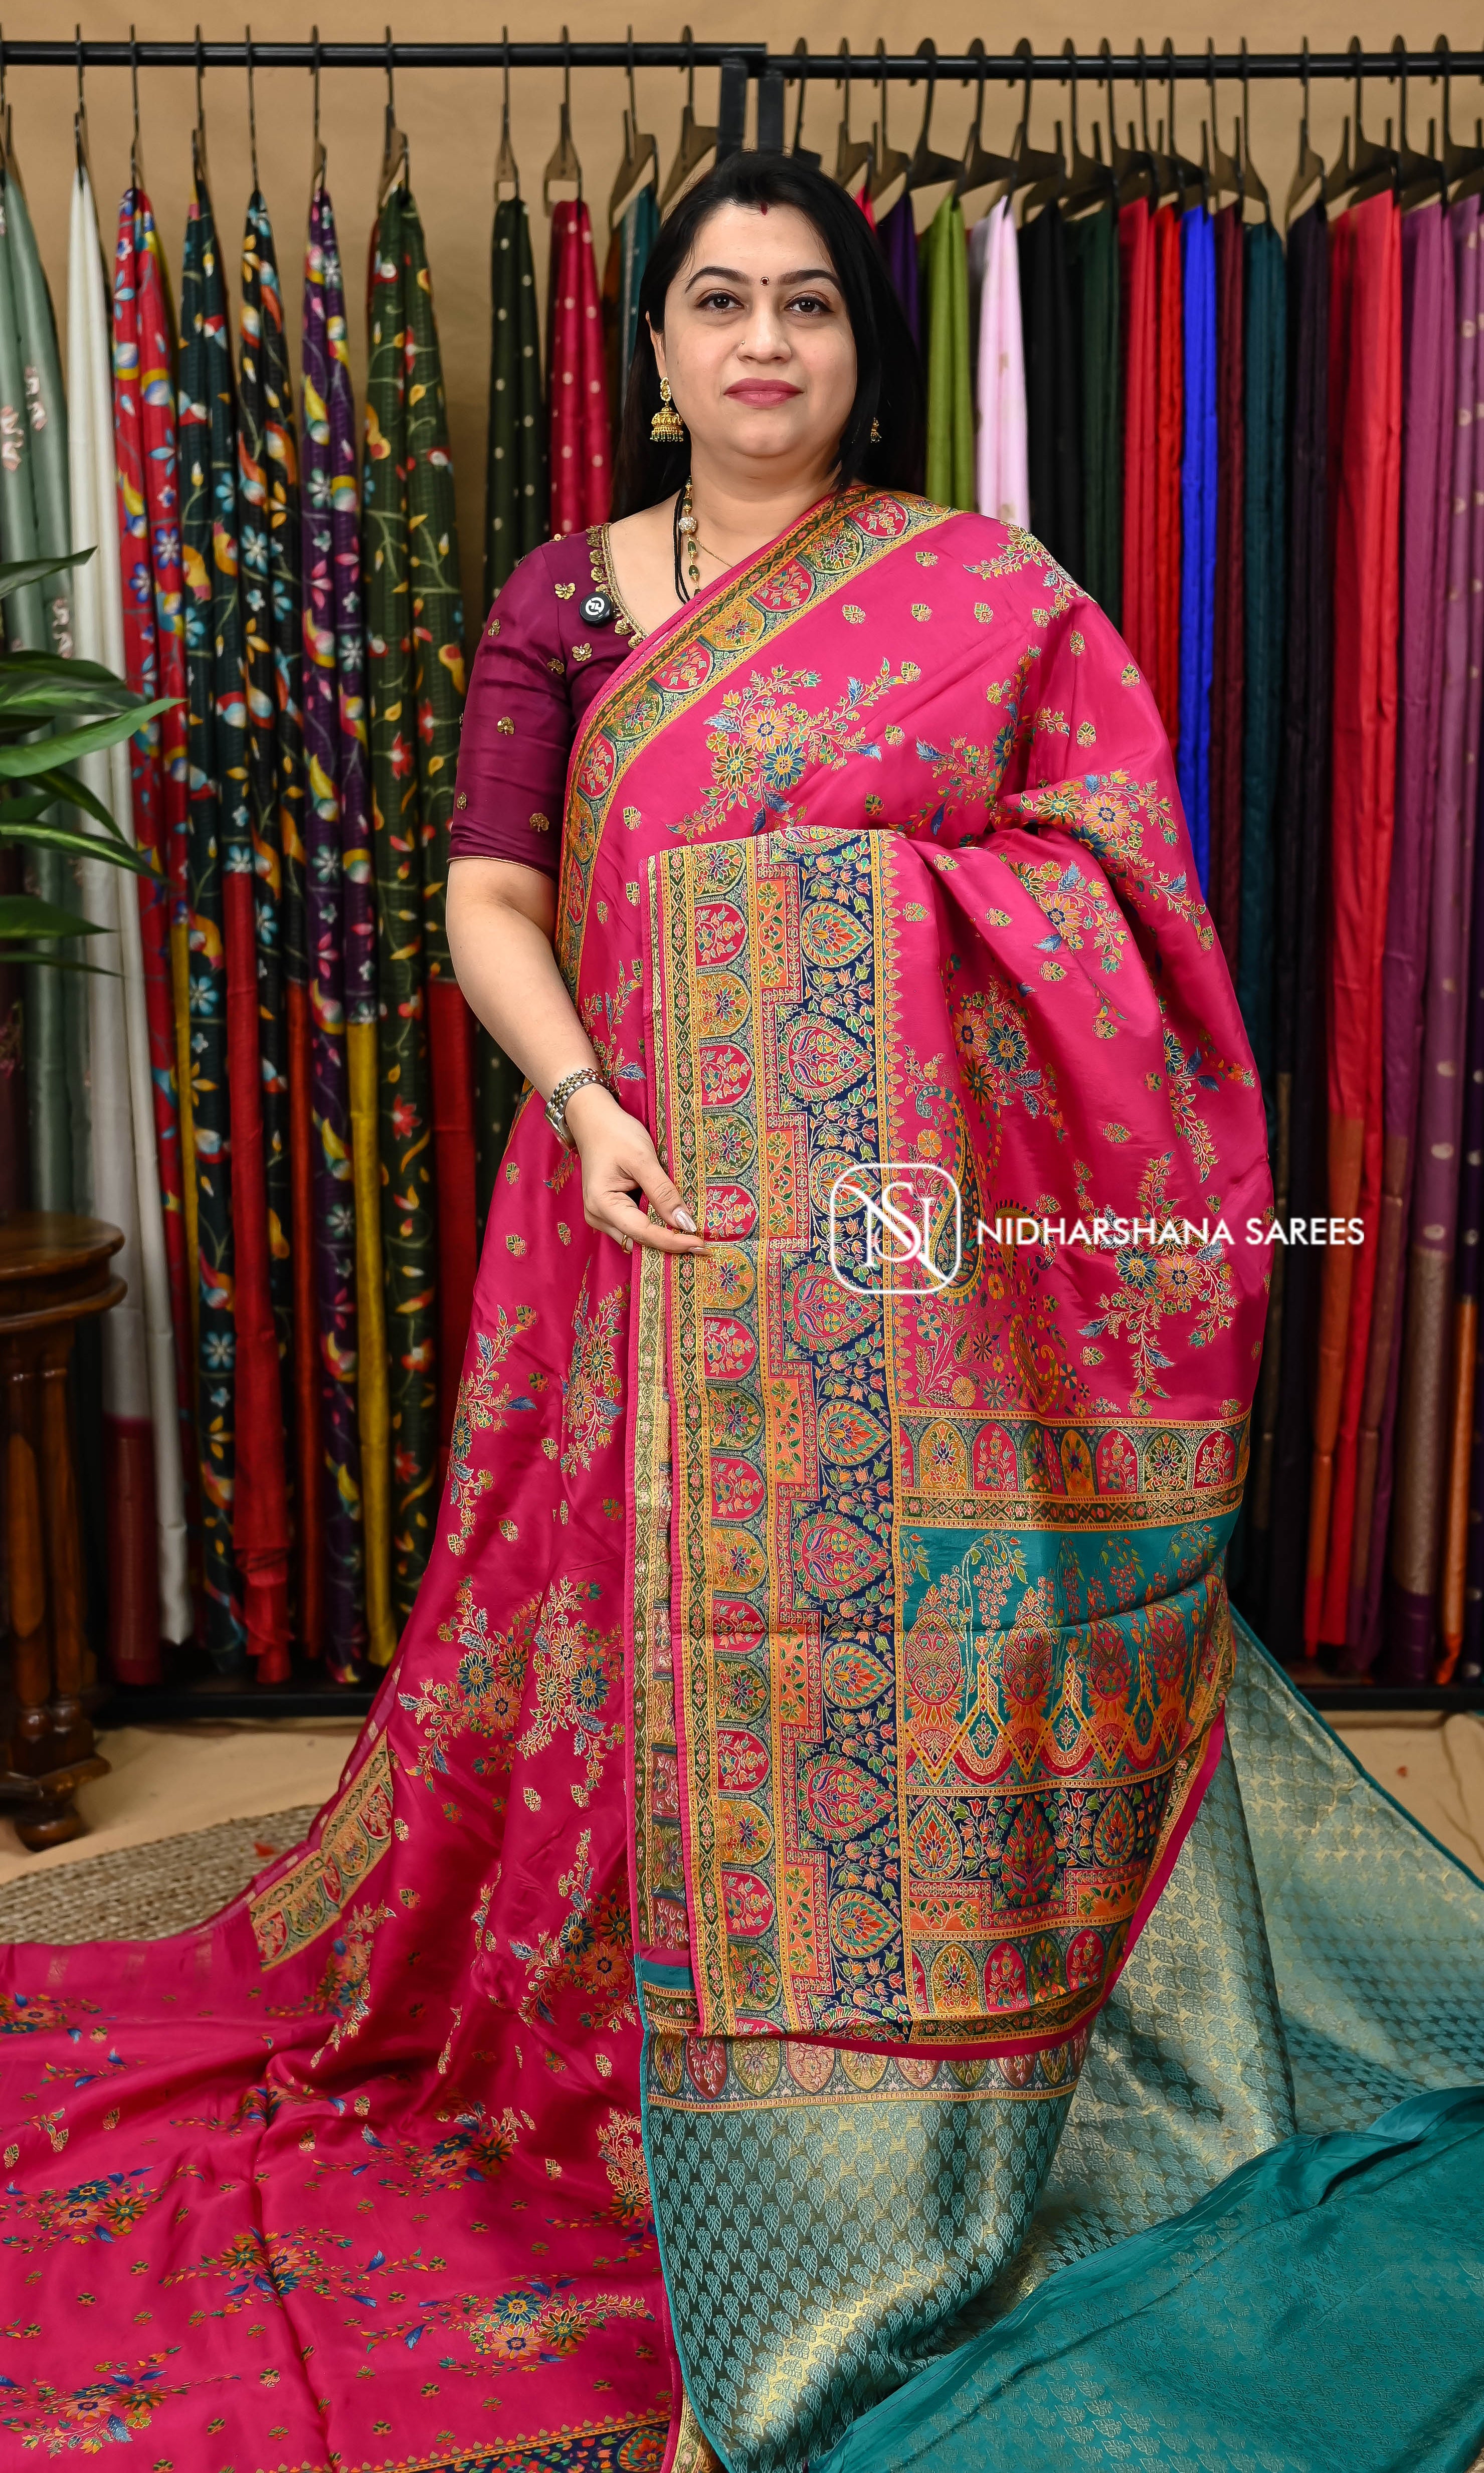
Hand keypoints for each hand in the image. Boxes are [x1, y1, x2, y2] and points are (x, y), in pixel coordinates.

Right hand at [566, 1084, 705, 1256]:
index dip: (672, 1241)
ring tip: (691, 1235)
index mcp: (602, 1204)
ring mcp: (602, 1215)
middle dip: (668, 1244)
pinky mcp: (610, 1211)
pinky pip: (634, 1227)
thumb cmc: (615, 1134)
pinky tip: (674, 1223)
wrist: (594, 1120)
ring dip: (662, 1237)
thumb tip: (684, 1223)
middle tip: (701, 1246)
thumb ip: (663, 1192)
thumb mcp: (643, 1159)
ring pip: (637, 1238)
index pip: (642, 1232)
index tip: (699, 1243)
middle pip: (638, 1241)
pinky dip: (655, 1226)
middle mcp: (598, 1216)